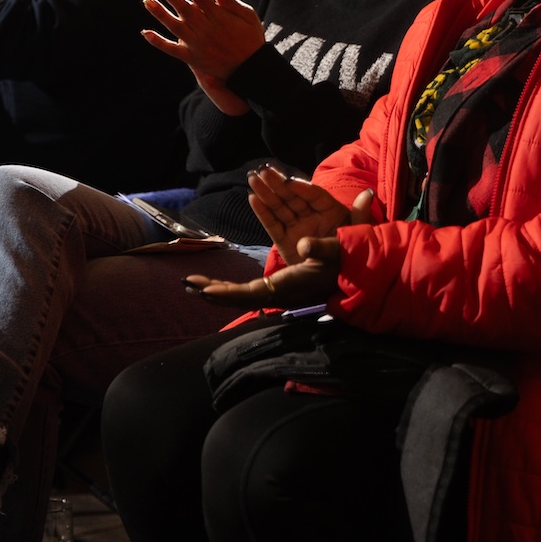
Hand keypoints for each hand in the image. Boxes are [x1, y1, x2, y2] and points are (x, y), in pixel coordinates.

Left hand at [141, 0, 264, 109]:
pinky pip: (172, 49)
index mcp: (219, 17)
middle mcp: (206, 29)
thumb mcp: (248, 15)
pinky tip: (145, 32)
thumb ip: (230, 0)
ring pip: (174, 26)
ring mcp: (197, 44)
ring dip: (159, 13)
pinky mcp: (192, 58)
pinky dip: (158, 42)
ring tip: (147, 1)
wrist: (251, 69)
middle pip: (184, 8)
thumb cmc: (251, 38)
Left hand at [185, 234, 341, 308]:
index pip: (253, 293)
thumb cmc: (343, 261)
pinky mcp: (277, 290)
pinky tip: (214, 284)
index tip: (206, 291)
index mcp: (289, 286)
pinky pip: (247, 292)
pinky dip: (228, 288)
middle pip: (240, 297)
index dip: (229, 292)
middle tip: (187, 283)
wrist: (354, 277)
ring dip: (216, 290)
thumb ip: (321, 247)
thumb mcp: (334, 252)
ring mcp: (277, 294)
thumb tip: (305, 243)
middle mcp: (280, 294)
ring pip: (240, 296)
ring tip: (192, 283)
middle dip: (213, 291)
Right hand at [247, 164, 372, 264]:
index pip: (314, 196)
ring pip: (280, 207)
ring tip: (252, 178)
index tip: (289, 181)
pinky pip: (273, 225)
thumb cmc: (353, 256)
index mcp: (331, 211)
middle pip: (293, 197)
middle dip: (277, 183)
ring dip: (265, 192)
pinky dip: (263, 212)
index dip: (302, 188)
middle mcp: (312, 216)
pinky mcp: (285, 242)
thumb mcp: (359, 235)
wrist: (340, 285)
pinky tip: (253, 198)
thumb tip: (367, 193)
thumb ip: (360, 215)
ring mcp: (298, 228)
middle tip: (263, 170)